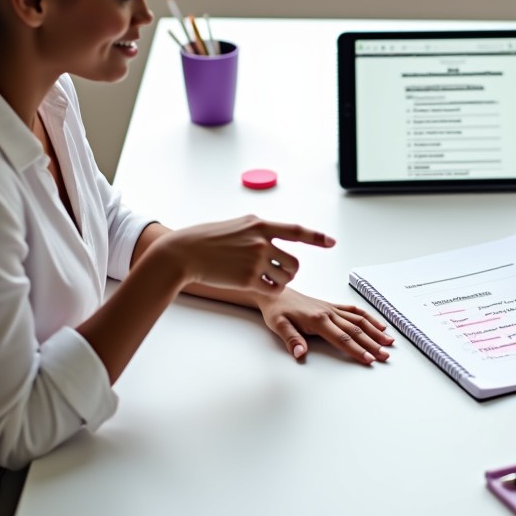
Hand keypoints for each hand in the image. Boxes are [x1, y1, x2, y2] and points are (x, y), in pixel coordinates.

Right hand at [154, 215, 333, 297]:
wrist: (184, 252)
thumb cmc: (206, 238)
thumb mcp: (237, 225)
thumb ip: (258, 230)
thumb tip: (273, 236)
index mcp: (260, 224)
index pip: (296, 230)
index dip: (316, 237)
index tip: (331, 242)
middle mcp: (261, 241)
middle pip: (295, 262)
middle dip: (290, 271)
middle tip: (278, 273)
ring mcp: (255, 260)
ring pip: (286, 277)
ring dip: (280, 282)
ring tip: (264, 279)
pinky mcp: (248, 279)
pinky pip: (272, 290)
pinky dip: (269, 290)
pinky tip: (256, 286)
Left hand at [258, 288, 394, 364]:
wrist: (276, 293)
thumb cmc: (277, 310)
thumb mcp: (278, 325)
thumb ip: (291, 339)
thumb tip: (300, 353)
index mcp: (317, 320)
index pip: (341, 339)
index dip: (356, 350)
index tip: (369, 359)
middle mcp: (329, 313)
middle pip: (355, 331)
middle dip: (372, 344)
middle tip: (385, 355)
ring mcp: (332, 309)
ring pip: (359, 320)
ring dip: (375, 331)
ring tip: (389, 342)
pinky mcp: (333, 306)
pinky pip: (354, 311)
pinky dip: (369, 318)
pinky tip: (379, 325)